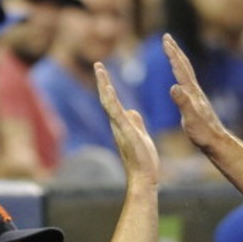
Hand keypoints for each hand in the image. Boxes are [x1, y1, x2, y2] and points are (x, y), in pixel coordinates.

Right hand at [94, 62, 160, 188]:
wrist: (144, 178)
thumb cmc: (143, 160)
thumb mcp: (141, 135)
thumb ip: (135, 123)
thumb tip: (131, 111)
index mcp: (122, 124)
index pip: (113, 101)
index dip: (108, 86)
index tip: (103, 71)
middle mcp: (117, 125)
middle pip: (107, 99)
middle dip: (102, 81)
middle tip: (98, 64)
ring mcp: (120, 128)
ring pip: (109, 103)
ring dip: (104, 85)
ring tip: (100, 70)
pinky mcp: (127, 133)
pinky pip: (117, 114)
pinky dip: (111, 101)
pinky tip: (108, 89)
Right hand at [162, 33, 228, 152]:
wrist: (216, 142)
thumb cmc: (203, 133)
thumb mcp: (190, 119)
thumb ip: (183, 103)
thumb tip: (174, 86)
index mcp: (192, 92)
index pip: (180, 68)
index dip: (172, 53)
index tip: (165, 38)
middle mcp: (195, 91)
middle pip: (184, 66)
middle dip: (175, 51)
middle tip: (167, 38)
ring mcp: (196, 97)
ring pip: (186, 74)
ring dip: (178, 62)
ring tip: (172, 54)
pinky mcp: (196, 104)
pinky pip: (186, 85)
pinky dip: (181, 77)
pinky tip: (180, 81)